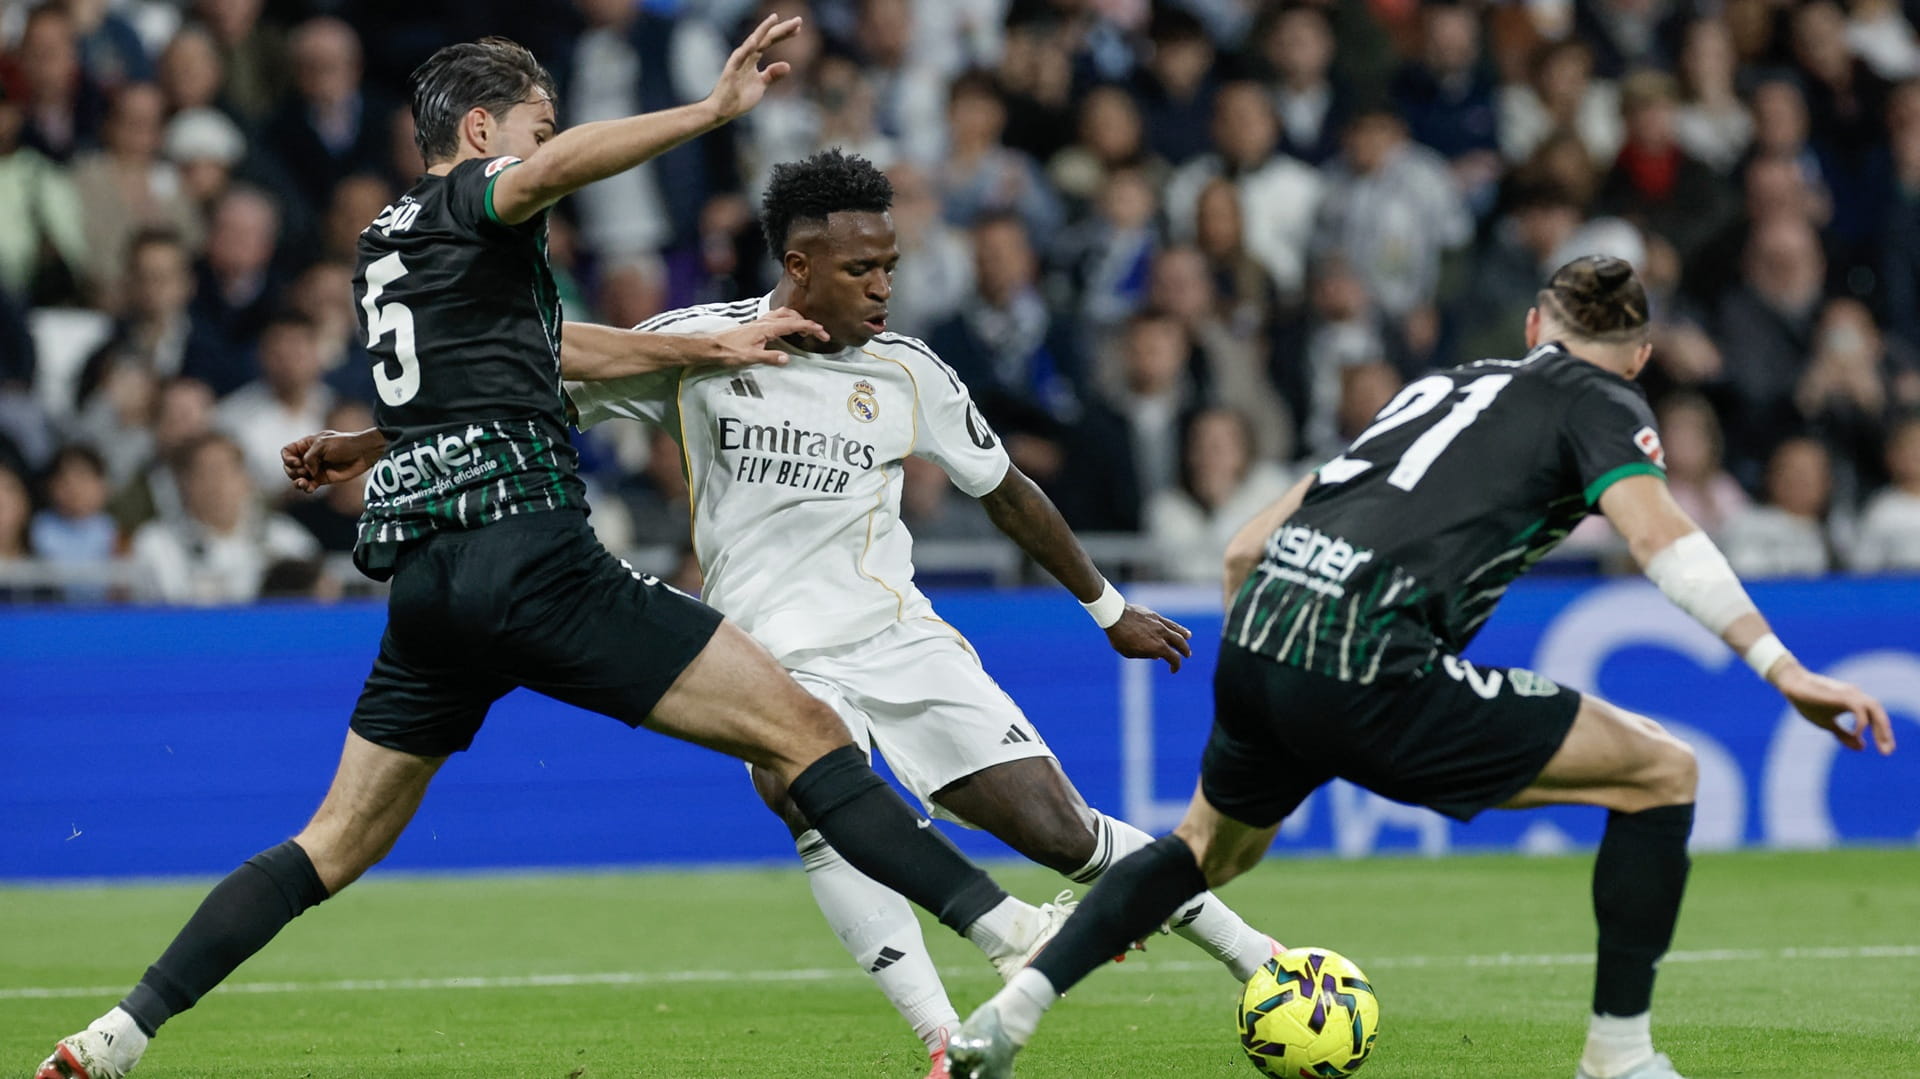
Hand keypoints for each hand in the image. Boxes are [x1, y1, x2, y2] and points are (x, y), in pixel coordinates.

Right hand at [282, 429, 383, 492]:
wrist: (363, 453)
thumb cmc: (344, 444)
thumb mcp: (323, 445)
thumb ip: (310, 457)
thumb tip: (307, 472)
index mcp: (306, 445)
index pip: (287, 452)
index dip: (287, 458)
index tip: (297, 461)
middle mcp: (308, 457)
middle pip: (289, 467)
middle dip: (293, 471)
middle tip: (305, 470)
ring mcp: (315, 468)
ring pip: (297, 478)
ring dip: (297, 482)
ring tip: (303, 483)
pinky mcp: (323, 479)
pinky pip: (309, 486)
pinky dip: (307, 488)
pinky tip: (310, 487)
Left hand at [704, 306, 826, 367]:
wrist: (712, 346)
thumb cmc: (729, 352)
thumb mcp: (751, 357)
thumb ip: (770, 357)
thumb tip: (787, 358)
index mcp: (766, 328)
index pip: (794, 324)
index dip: (811, 328)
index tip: (824, 334)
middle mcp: (764, 321)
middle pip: (791, 315)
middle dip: (807, 322)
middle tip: (818, 333)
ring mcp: (759, 321)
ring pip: (783, 314)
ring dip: (797, 319)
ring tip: (805, 329)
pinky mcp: (755, 325)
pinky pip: (776, 317)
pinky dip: (786, 320)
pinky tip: (786, 328)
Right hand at [706, 13, 801, 121]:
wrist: (723, 110)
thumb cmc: (739, 96)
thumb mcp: (761, 85)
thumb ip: (772, 74)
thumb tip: (788, 65)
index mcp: (752, 56)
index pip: (770, 41)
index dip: (784, 34)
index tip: (799, 27)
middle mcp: (746, 54)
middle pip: (766, 38)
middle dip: (782, 28)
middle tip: (798, 20)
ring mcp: (738, 61)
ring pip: (753, 42)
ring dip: (764, 30)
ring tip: (774, 18)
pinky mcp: (732, 70)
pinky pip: (740, 58)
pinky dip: (747, 48)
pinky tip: (756, 40)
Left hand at [1105, 605, 1193, 671]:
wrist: (1115, 616)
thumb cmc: (1119, 637)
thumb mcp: (1130, 653)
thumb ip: (1146, 655)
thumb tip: (1156, 656)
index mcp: (1157, 647)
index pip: (1174, 658)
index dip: (1176, 666)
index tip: (1172, 670)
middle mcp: (1162, 635)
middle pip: (1180, 644)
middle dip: (1185, 651)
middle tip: (1187, 655)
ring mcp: (1159, 624)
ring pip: (1177, 631)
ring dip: (1184, 636)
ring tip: (1188, 638)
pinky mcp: (1155, 616)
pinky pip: (1169, 622)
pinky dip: (1176, 627)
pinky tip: (1177, 628)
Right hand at [1773, 660, 1896, 754]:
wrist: (1794, 686)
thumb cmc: (1808, 704)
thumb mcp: (1828, 724)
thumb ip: (1844, 735)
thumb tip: (1862, 748)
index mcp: (1855, 703)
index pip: (1875, 718)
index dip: (1882, 734)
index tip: (1886, 750)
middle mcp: (1857, 696)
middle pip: (1879, 715)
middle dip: (1885, 734)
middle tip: (1887, 752)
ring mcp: (1851, 694)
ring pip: (1875, 710)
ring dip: (1881, 728)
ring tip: (1881, 746)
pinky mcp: (1843, 696)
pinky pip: (1859, 711)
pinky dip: (1861, 724)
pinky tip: (1856, 735)